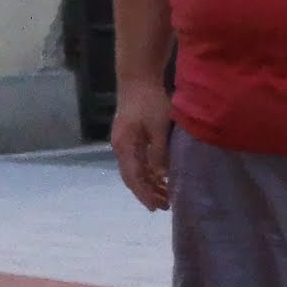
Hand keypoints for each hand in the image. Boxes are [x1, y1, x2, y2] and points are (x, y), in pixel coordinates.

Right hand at [110, 78, 172, 210]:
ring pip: (135, 170)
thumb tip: (162, 176)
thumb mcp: (159, 128)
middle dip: (148, 193)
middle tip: (165, 205)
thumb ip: (159, 153)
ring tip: (165, 195)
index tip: (157, 207)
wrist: (138, 79)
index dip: (145, 194)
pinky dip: (148, 172)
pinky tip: (160, 177)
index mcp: (125, 147)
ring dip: (149, 183)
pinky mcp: (130, 136)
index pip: (134, 178)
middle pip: (132, 177)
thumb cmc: (149, 102)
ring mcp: (124, 142)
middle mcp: (121, 147)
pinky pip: (137, 161)